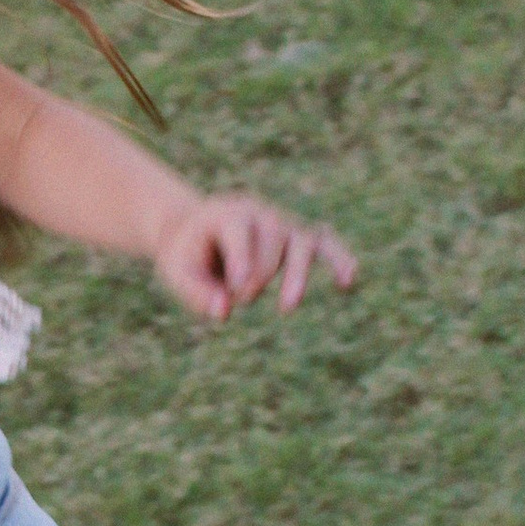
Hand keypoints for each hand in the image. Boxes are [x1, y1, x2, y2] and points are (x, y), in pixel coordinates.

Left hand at [154, 191, 357, 324]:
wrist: (195, 232)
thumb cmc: (188, 255)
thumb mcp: (177, 273)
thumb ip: (195, 292)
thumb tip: (223, 312)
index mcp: (227, 213)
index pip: (241, 231)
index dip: (242, 258)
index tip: (235, 286)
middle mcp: (260, 213)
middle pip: (272, 240)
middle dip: (257, 277)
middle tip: (238, 298)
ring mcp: (283, 223)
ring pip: (303, 241)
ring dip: (297, 275)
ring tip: (286, 307)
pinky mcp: (298, 238)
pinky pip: (325, 244)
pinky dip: (338, 259)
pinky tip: (347, 281)